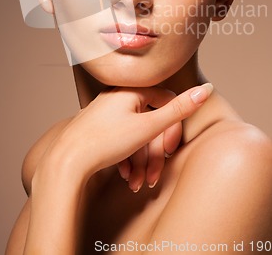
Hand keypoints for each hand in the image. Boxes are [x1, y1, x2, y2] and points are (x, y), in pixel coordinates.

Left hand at [36, 83, 213, 184]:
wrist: (65, 162)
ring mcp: (107, 112)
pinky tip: (127, 176)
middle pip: (151, 123)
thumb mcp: (147, 127)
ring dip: (142, 161)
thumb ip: (179, 109)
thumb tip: (206, 89)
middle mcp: (118, 96)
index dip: (172, 128)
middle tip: (154, 176)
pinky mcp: (99, 127)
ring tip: (139, 182)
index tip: (169, 150)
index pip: (166, 101)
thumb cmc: (104, 141)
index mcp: (131, 90)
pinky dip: (128, 158)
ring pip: (136, 135)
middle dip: (154, 153)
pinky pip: (122, 140)